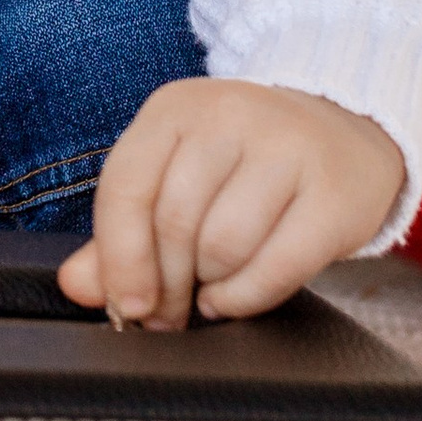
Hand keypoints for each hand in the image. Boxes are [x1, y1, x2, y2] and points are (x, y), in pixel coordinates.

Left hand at [55, 78, 404, 329]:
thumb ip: (121, 231)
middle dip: (164, 284)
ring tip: (209, 288)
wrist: (345, 127)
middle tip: (167, 313)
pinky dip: (246, 298)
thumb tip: (76, 285)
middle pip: (174, 222)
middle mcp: (231, 116)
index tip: (125, 304)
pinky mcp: (334, 193)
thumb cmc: (244, 163)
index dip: (119, 257)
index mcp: (177, 108)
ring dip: (208, 286)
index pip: (126, 186)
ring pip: (223, 246)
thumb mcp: (176, 176)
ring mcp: (288, 149)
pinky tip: (234, 297)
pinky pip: (275, 268)